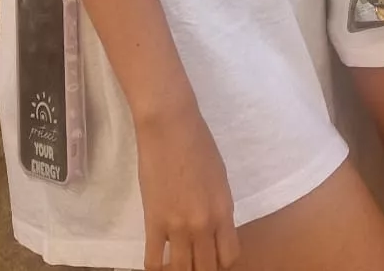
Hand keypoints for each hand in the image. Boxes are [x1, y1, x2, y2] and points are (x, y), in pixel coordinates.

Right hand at [138, 102, 240, 268]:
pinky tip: (157, 262)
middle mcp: (204, 224)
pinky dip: (156, 268)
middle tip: (195, 261)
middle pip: (207, 267)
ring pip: (183, 270)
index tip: (213, 258)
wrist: (170, 127)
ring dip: (181, 270)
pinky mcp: (154, 222)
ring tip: (177, 264)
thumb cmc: (198, 144)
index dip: (222, 262)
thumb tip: (212, 228)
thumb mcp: (220, 179)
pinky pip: (154, 261)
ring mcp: (178, 226)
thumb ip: (218, 208)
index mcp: (224, 211)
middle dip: (203, 268)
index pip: (229, 256)